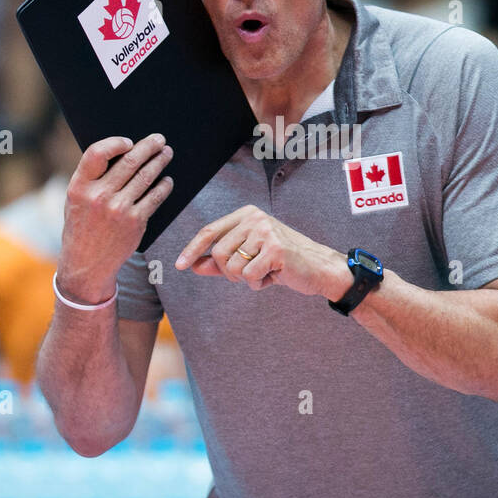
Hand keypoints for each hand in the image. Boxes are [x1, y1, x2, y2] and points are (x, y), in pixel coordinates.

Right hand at [57, 134, 173, 303]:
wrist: (87, 263)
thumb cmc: (82, 226)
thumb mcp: (75, 200)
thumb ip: (92, 179)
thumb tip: (122, 152)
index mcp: (79, 187)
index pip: (96, 153)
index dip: (115, 143)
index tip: (129, 141)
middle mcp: (99, 196)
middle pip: (129, 162)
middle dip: (148, 147)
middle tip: (159, 139)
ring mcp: (119, 209)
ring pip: (145, 177)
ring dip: (159, 162)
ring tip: (167, 154)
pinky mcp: (135, 222)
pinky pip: (155, 197)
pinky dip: (164, 186)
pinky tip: (167, 181)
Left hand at [174, 205, 351, 297]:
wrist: (317, 268)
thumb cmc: (281, 262)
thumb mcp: (248, 258)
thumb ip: (220, 261)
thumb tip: (193, 265)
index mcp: (246, 214)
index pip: (210, 231)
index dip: (192, 249)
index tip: (179, 265)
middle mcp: (254, 218)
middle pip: (218, 253)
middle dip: (228, 272)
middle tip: (248, 274)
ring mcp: (265, 232)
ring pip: (232, 267)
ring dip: (245, 279)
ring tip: (265, 273)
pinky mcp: (275, 249)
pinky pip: (249, 275)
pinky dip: (258, 283)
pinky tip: (274, 276)